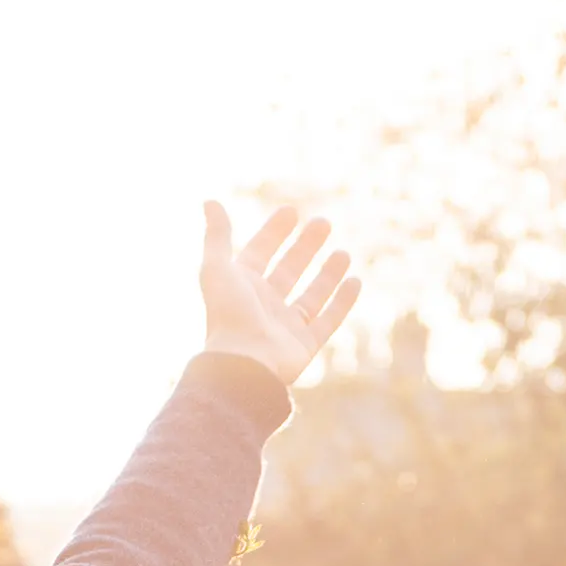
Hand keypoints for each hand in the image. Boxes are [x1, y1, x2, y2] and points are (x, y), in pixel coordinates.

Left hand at [198, 201, 360, 386]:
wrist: (243, 363)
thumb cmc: (229, 315)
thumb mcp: (216, 268)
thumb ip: (217, 235)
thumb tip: (210, 201)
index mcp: (242, 287)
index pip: (260, 252)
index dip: (274, 231)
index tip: (292, 211)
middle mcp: (264, 305)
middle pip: (289, 269)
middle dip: (306, 246)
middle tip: (324, 223)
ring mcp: (286, 326)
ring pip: (312, 294)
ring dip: (328, 272)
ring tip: (343, 252)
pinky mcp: (304, 345)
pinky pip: (328, 320)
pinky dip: (343, 301)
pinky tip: (355, 281)